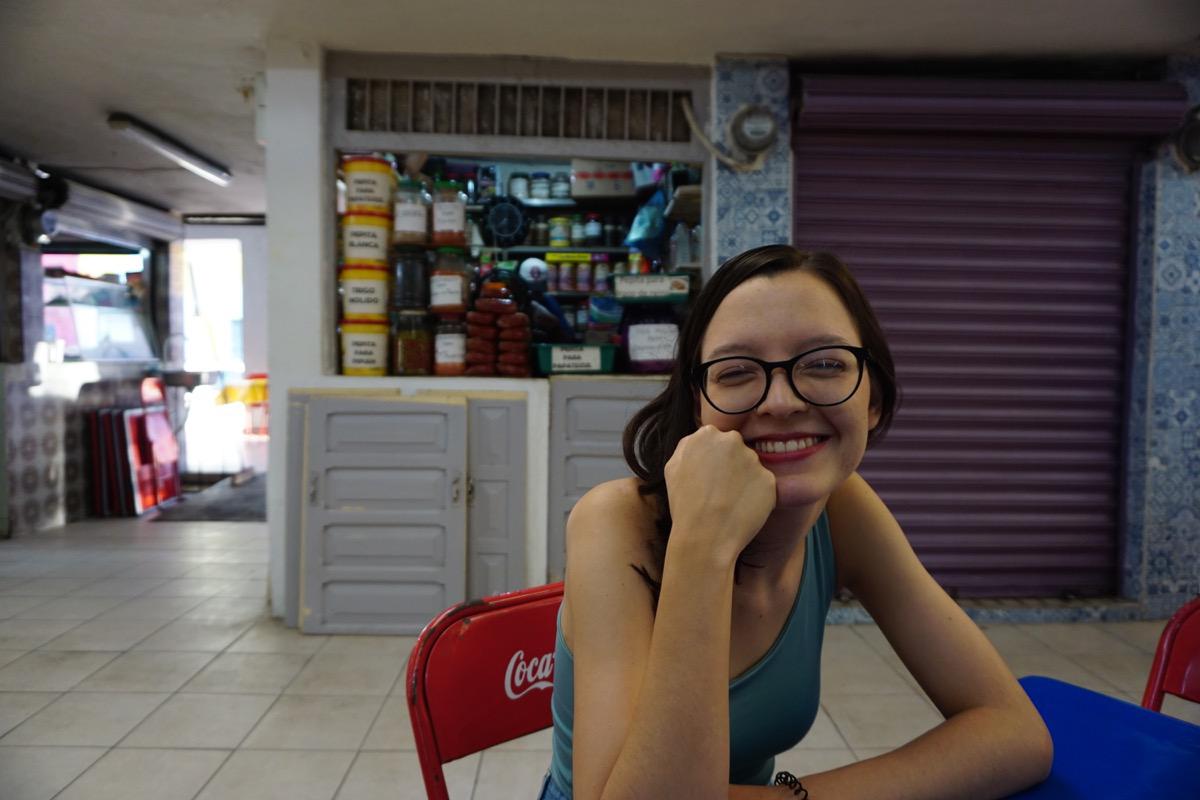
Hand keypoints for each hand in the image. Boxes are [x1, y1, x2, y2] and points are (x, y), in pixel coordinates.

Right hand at [663, 425, 775, 564]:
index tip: (710, 478)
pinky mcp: (768, 480)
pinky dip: (756, 497)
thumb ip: (688, 447)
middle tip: (721, 491)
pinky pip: (764, 486)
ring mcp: (753, 460)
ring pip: (752, 468)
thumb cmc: (684, 504)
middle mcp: (732, 441)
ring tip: (729, 503)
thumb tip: (701, 440)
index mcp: (707, 434)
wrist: (704, 536)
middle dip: (732, 467)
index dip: (715, 461)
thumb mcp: (672, 467)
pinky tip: (741, 510)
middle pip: (737, 451)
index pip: (718, 441)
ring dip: (745, 482)